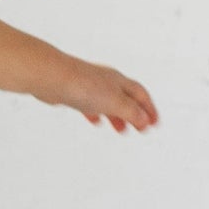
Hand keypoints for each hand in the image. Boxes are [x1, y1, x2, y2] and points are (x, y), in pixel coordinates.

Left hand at [40, 55, 158, 134]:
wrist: (52, 78)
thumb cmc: (84, 87)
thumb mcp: (115, 103)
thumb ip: (131, 112)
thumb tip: (145, 120)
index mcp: (120, 81)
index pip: (141, 95)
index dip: (150, 110)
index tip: (155, 124)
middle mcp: (107, 81)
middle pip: (127, 98)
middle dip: (136, 114)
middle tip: (141, 130)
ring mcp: (89, 86)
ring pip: (109, 102)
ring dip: (117, 117)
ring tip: (121, 130)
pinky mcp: (74, 92)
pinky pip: (90, 104)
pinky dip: (97, 113)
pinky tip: (96, 121)